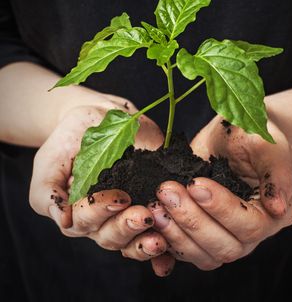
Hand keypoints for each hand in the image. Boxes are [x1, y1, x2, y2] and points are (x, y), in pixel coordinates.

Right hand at [29, 94, 171, 268]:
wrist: (98, 118)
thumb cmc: (70, 140)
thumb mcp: (50, 160)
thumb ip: (47, 191)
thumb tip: (62, 220)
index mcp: (78, 211)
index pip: (85, 222)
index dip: (101, 213)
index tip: (120, 197)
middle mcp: (104, 218)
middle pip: (111, 236)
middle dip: (127, 228)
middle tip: (143, 216)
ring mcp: (128, 211)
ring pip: (133, 239)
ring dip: (146, 241)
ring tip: (160, 237)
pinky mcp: (149, 200)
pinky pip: (156, 230)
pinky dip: (163, 243)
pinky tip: (169, 246)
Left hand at [149, 115, 291, 269]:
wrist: (235, 138)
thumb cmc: (253, 137)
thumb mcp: (268, 145)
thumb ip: (276, 172)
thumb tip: (278, 208)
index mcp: (272, 214)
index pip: (249, 225)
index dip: (221, 209)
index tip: (196, 184)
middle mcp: (250, 233)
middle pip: (223, 247)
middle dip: (192, 220)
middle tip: (167, 191)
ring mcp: (224, 235)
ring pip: (203, 254)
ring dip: (176, 232)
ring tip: (156, 204)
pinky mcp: (202, 233)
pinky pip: (185, 250)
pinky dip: (167, 240)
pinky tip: (152, 220)